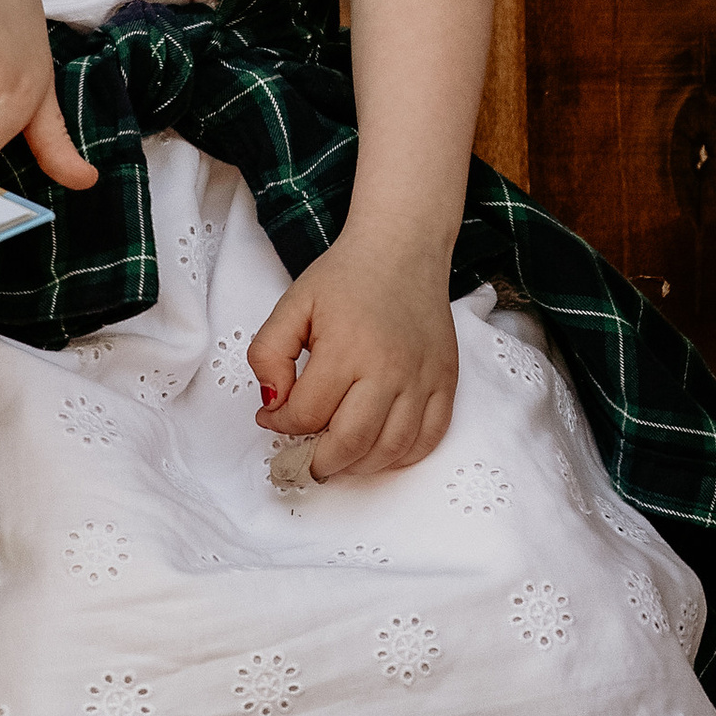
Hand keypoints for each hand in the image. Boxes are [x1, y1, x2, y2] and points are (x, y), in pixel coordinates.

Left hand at [248, 233, 457, 479]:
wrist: (402, 249)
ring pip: (391, 450)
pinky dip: (401, 457)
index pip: (307, 414)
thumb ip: (269, 354)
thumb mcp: (292, 306)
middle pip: (351, 442)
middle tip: (302, 458)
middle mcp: (389, 369)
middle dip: (318, 461)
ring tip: (336, 455)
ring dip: (357, 466)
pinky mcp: (446, 381)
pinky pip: (429, 439)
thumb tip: (272, 402)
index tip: (272, 417)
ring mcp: (423, 379)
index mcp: (346, 348)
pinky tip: (376, 450)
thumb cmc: (345, 278)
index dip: (281, 424)